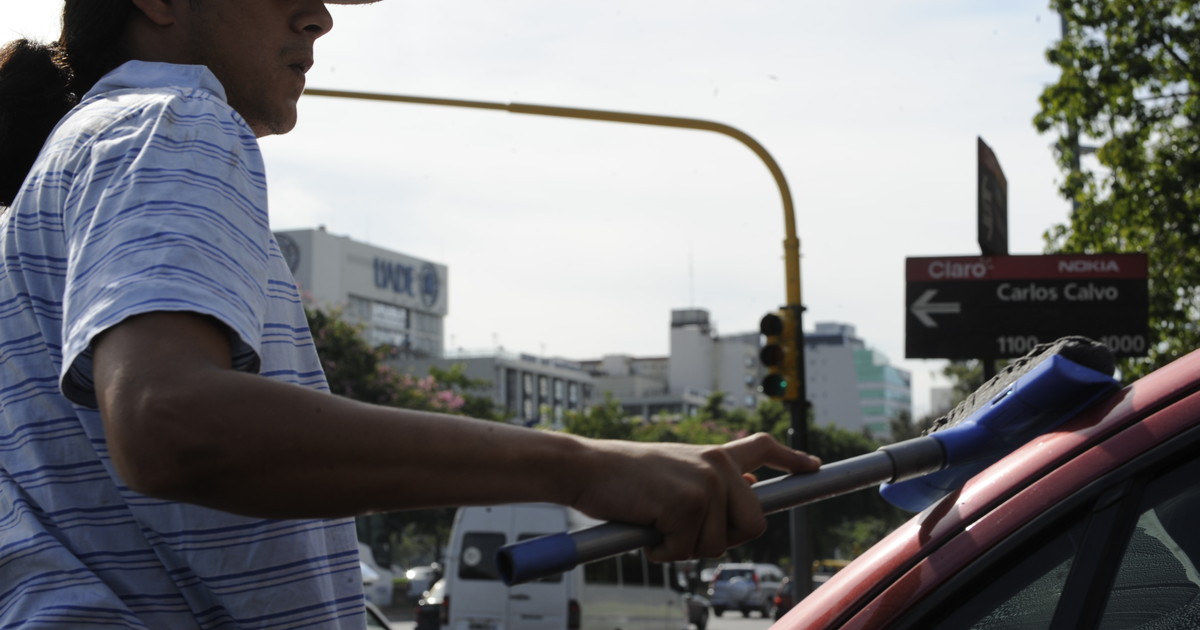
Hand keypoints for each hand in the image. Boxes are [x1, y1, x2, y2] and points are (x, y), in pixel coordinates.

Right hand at [570, 433, 820, 561]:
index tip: (814, 467)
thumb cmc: (622, 477)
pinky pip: (687, 550)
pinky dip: (662, 551)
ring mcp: (705, 483)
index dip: (792, 459)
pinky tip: (645, 528)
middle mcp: (717, 465)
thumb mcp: (676, 471)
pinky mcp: (688, 503)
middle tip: (685, 532)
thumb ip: (712, 480)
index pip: (764, 449)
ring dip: (683, 547)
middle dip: (722, 540)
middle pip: (753, 525)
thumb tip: (751, 489)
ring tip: (656, 523)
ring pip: (717, 546)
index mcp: (714, 455)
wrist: (586, 468)